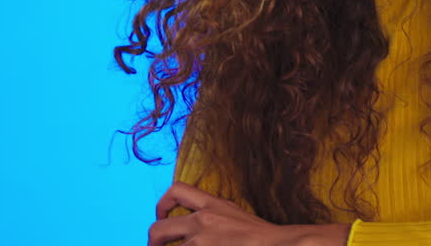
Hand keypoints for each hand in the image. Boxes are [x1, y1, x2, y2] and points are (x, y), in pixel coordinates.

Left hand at [148, 181, 347, 245]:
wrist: (278, 244)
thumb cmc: (263, 236)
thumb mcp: (236, 215)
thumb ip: (215, 217)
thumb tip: (197, 227)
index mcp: (212, 205)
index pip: (177, 191)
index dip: (162, 204)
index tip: (162, 217)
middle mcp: (202, 221)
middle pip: (158, 228)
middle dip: (152, 241)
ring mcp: (201, 242)